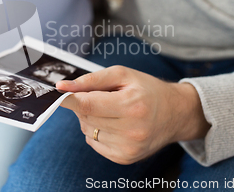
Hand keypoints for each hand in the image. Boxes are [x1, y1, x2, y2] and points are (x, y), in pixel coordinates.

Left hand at [56, 66, 210, 164]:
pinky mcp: (124, 158)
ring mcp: (128, 148)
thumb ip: (91, 80)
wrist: (175, 114)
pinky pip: (93, 142)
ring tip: (112, 110)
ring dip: (91, 118)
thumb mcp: (122, 75)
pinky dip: (97, 131)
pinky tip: (114, 124)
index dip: (69, 99)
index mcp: (131, 106)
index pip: (88, 105)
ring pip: (87, 130)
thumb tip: (63, 87)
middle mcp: (131, 131)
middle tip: (101, 96)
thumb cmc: (147, 90)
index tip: (58, 93)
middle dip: (85, 104)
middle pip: (86, 117)